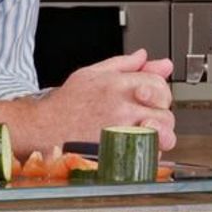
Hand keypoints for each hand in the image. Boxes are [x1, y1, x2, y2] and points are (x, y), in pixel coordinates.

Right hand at [34, 49, 176, 152]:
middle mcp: (123, 108)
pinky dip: (148, 154)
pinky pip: (148, 155)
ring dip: (158, 136)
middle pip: (165, 112)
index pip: (160, 85)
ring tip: (143, 133)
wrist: (45, 129)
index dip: (159, 92)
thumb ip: (125, 63)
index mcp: (119, 85)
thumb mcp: (93, 73)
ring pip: (162, 135)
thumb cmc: (67, 104)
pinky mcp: (119, 154)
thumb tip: (147, 56)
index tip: (150, 99)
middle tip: (147, 117)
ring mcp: (122, 133)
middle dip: (161, 115)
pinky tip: (135, 147)